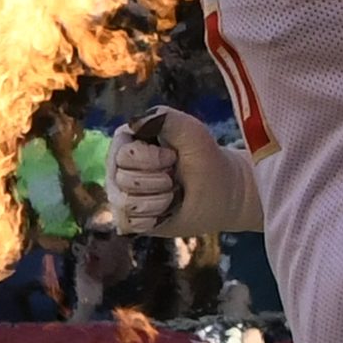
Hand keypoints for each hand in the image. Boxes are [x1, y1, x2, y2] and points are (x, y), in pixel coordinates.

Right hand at [110, 110, 257, 238]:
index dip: (151, 160)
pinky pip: (127, 223)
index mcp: (129, 140)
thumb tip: (135, 123)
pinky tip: (165, 212)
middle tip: (175, 178)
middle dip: (157, 182)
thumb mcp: (193, 132)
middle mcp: (119, 166)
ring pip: (124, 204)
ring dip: (157, 202)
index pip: (123, 154)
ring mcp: (122, 192)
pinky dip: (151, 220)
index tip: (173, 157)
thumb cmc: (208, 159)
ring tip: (173, 195)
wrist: (223, 194)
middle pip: (122, 180)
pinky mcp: (129, 217)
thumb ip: (167, 119)